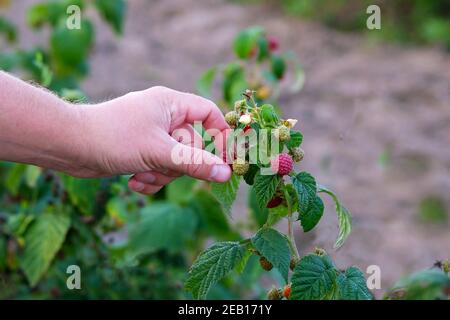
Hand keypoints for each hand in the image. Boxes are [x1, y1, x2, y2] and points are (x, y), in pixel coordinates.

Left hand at [77, 86, 230, 193]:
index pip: (209, 113)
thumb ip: (195, 163)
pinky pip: (158, 167)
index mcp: (170, 104)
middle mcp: (163, 116)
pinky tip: (133, 182)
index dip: (221, 135)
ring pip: (175, 160)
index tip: (226, 159)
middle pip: (192, 145)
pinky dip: (150, 178)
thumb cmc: (114, 137)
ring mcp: (151, 134)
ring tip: (141, 176)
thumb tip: (226, 173)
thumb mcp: (159, 152)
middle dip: (178, 164)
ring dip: (161, 175)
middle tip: (165, 169)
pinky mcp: (140, 150)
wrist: (69, 146)